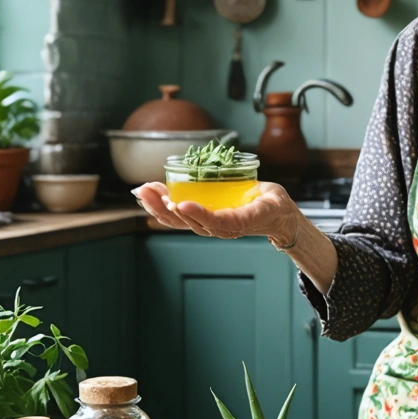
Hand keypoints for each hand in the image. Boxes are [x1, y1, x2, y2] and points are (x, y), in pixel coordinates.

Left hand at [132, 180, 299, 243]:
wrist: (274, 216)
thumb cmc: (272, 206)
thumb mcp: (270, 204)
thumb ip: (259, 205)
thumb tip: (255, 199)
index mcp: (235, 224)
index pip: (215, 221)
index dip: (198, 213)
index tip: (182, 203)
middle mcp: (218, 228)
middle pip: (187, 222)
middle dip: (166, 206)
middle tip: (150, 191)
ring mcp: (207, 225)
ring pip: (178, 220)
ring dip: (158, 205)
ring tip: (142, 190)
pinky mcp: (202, 218)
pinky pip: (178, 216)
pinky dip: (162, 205)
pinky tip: (149, 195)